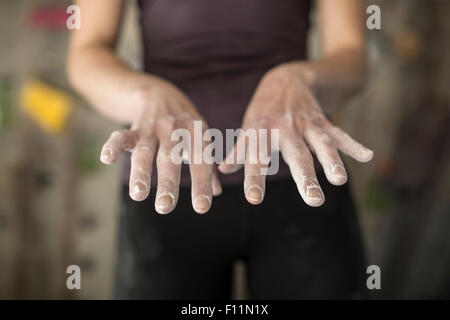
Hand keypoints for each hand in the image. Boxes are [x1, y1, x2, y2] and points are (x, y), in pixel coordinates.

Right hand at [99, 80, 221, 213]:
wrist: (161, 93)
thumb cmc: (185, 125)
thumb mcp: (200, 139)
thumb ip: (207, 165)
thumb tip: (216, 192)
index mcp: (196, 132)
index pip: (201, 160)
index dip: (202, 183)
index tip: (201, 207)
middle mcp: (175, 129)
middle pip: (170, 157)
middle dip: (168, 182)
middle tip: (165, 207)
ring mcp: (152, 127)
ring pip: (145, 151)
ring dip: (141, 172)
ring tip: (138, 194)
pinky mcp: (133, 127)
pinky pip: (121, 136)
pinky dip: (113, 146)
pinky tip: (106, 159)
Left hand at [219, 63, 372, 206]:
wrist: (286, 77)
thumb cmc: (263, 111)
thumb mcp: (248, 127)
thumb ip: (239, 150)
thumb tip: (223, 171)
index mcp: (262, 132)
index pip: (257, 159)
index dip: (255, 178)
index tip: (254, 199)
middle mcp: (284, 128)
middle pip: (297, 155)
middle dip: (306, 177)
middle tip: (313, 200)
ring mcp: (306, 123)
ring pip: (321, 143)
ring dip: (332, 161)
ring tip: (339, 181)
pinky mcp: (322, 120)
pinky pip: (339, 133)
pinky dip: (353, 145)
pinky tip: (368, 156)